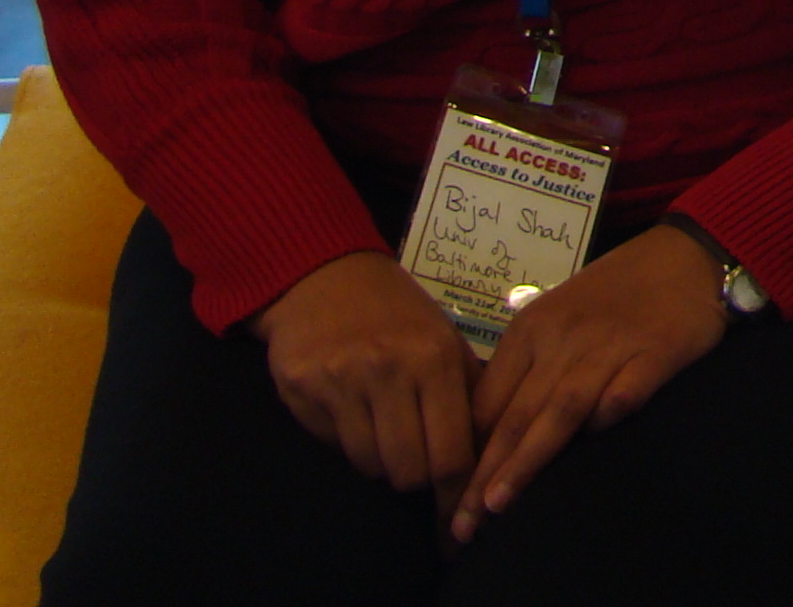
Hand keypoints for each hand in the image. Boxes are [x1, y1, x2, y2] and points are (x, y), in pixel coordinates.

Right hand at [249, 250, 478, 492]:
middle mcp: (387, 370)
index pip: (451, 454)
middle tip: (418, 464)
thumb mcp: (444, 339)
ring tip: (385, 431)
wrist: (324, 276)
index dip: (456, 493)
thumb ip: (468, 394)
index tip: (458, 516)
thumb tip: (491, 455)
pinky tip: (351, 411)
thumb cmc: (396, 313)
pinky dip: (347, 442)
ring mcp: (340, 381)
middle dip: (417, 479)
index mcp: (433, 358)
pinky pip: (332, 445)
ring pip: (369, 465)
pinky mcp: (301, 390)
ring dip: (381, 461)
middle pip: (409, 471)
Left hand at [449, 225, 726, 541]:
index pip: (487, 402)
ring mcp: (609, 346)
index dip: (466, 455)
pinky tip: (594, 449)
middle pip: (516, 414)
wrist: (683, 254)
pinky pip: (624, 394)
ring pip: (559, 411)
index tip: (446, 499)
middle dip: (484, 474)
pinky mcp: (655, 353)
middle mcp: (563, 338)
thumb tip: (488, 438)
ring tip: (498, 505)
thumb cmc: (613, 293)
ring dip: (526, 460)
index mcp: (531, 330)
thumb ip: (526, 370)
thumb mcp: (555, 319)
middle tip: (460, 525)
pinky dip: (606, 418)